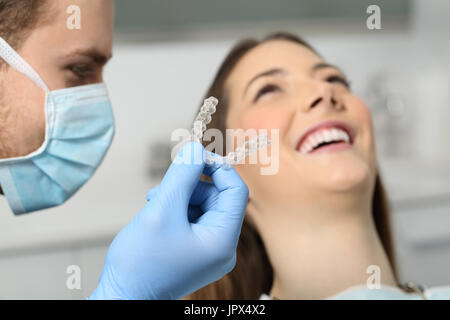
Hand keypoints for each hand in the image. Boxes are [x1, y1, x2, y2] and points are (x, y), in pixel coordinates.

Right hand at [89, 142, 248, 298]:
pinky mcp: (197, 252)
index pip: (236, 191)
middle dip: (191, 186)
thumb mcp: (161, 210)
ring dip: (181, 197)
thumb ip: (182, 176)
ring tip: (155, 203)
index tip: (195, 156)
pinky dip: (177, 209)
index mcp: (222, 241)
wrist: (123, 297)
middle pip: (218, 198)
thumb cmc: (140, 263)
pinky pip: (194, 219)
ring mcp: (210, 251)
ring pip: (204, 206)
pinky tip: (157, 212)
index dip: (217, 168)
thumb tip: (196, 148)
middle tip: (164, 188)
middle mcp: (222, 247)